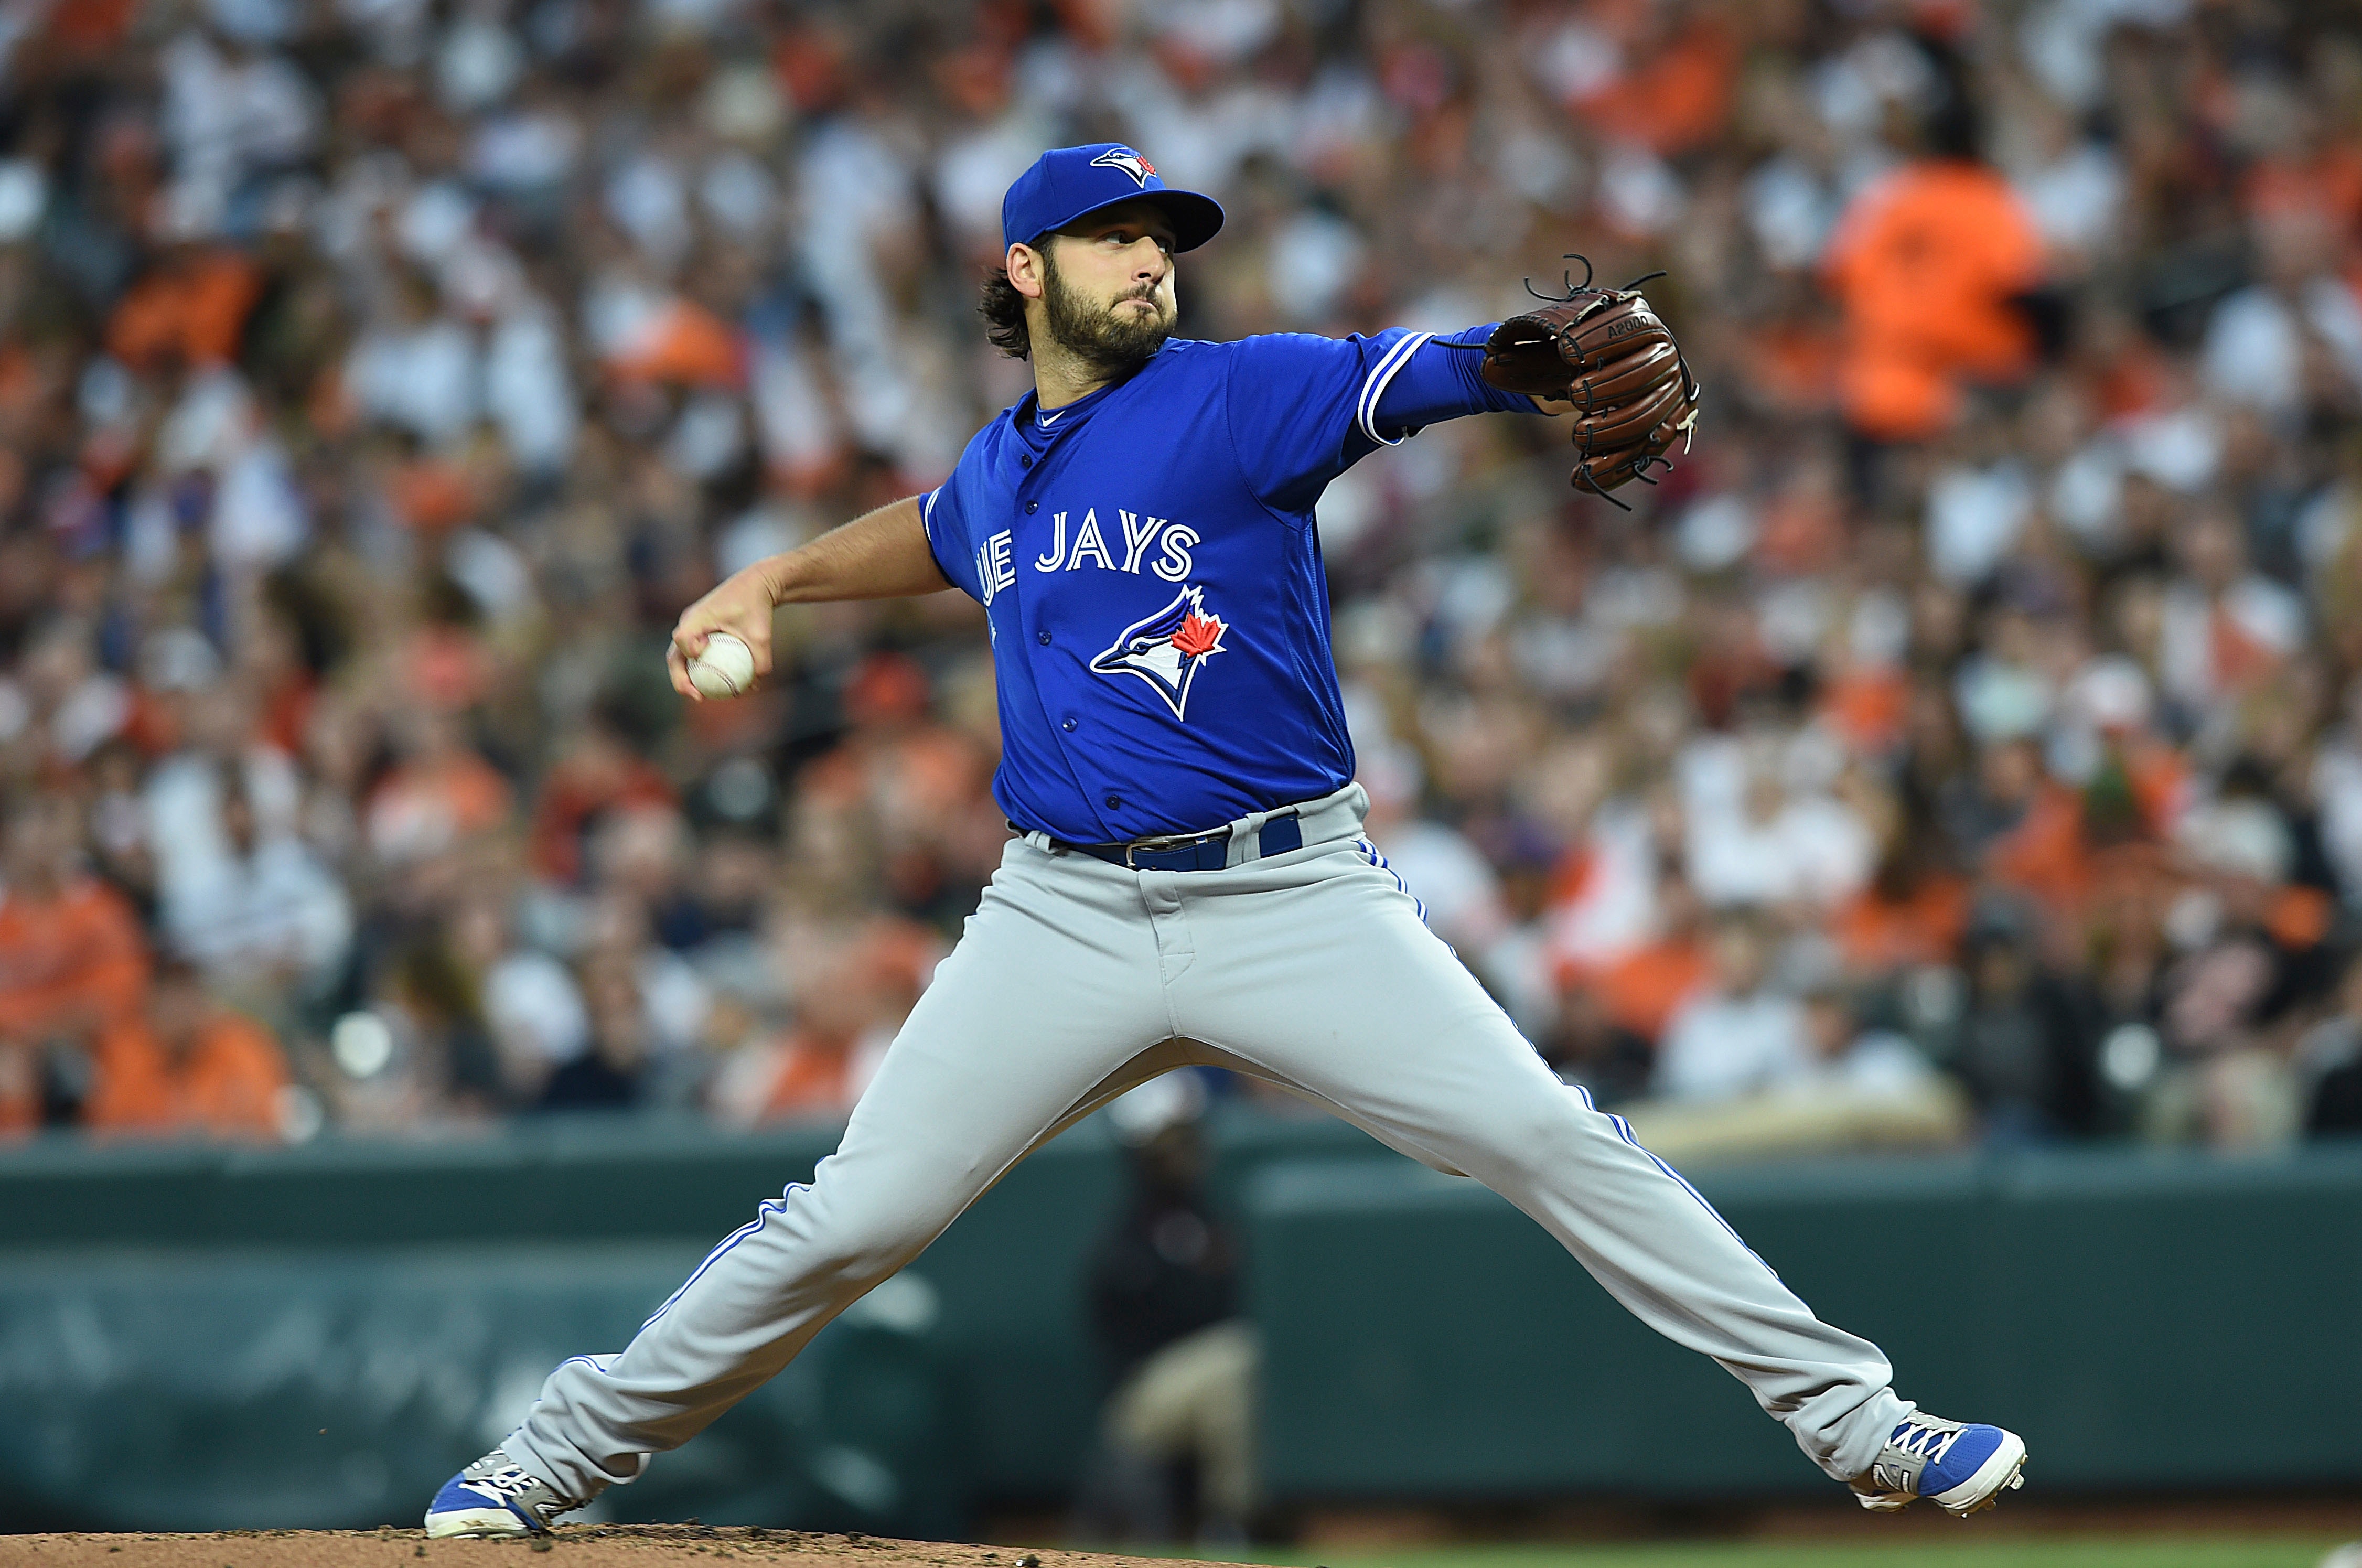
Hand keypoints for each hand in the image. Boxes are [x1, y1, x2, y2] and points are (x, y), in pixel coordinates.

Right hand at [667, 561, 781, 701]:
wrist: (755, 586)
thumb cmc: (758, 607)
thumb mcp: (763, 635)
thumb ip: (761, 661)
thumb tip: (755, 685)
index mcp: (698, 617)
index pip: (682, 637)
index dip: (688, 651)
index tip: (702, 657)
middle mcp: (689, 621)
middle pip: (673, 655)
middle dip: (680, 679)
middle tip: (697, 697)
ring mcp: (691, 627)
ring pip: (680, 657)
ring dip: (687, 678)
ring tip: (702, 696)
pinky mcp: (697, 631)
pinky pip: (693, 655)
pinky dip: (699, 670)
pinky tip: (716, 686)